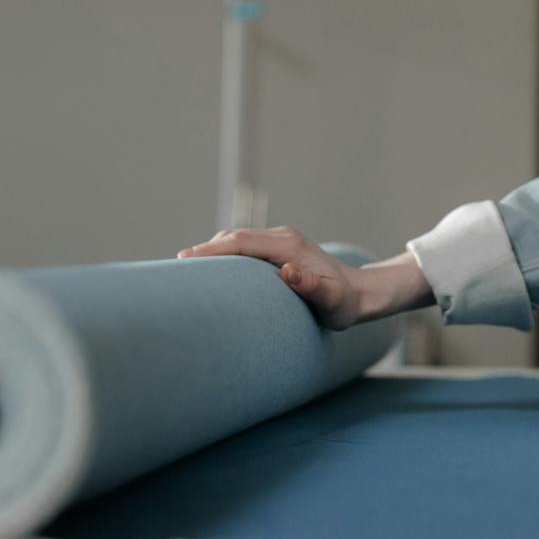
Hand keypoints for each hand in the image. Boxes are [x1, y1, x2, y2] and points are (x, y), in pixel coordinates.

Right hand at [176, 225, 366, 330]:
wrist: (361, 293)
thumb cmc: (344, 303)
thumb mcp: (331, 301)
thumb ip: (311, 287)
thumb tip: (287, 272)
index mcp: (290, 246)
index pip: (242, 241)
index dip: (213, 250)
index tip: (186, 259)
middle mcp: (284, 237)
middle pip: (236, 236)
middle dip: (206, 249)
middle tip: (176, 267)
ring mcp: (282, 240)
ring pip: (239, 238)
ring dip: (214, 249)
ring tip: (188, 269)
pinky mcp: (280, 247)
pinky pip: (246, 244)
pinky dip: (226, 251)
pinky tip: (214, 268)